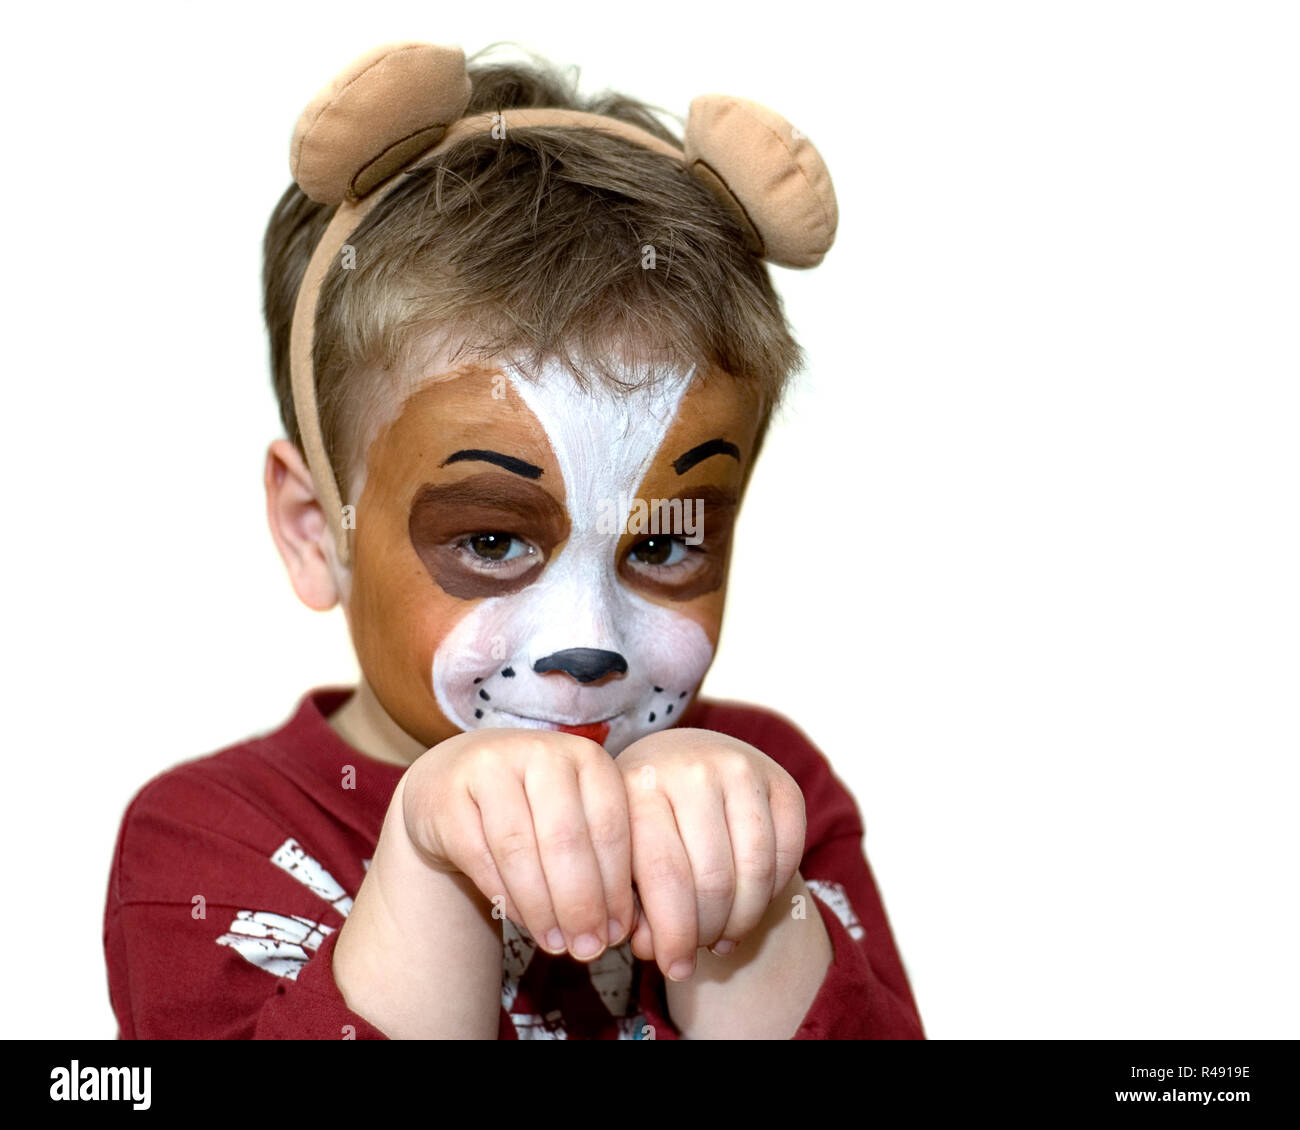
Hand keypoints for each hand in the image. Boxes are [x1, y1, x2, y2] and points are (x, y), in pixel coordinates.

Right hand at [401, 728, 633, 961]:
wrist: (457, 781)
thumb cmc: (533, 810)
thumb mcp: (576, 820)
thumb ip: (600, 863)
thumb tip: (620, 930)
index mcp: (587, 756)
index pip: (611, 827)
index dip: (616, 887)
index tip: (617, 933)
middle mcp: (541, 753)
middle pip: (566, 840)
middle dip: (581, 904)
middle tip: (588, 950)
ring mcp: (490, 767)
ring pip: (521, 850)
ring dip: (543, 908)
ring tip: (557, 945)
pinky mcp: (449, 795)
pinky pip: (480, 857)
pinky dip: (505, 897)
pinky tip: (523, 923)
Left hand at [615, 728, 805, 981]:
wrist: (683, 761)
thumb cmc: (646, 822)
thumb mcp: (624, 855)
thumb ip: (629, 904)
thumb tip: (651, 948)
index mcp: (639, 785)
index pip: (665, 874)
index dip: (673, 935)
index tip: (674, 968)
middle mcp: (691, 770)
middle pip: (712, 879)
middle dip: (708, 932)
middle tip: (700, 950)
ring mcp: (741, 769)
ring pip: (754, 871)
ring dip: (742, 920)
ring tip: (724, 936)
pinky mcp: (782, 781)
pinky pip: (787, 856)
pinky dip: (771, 893)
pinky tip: (748, 902)